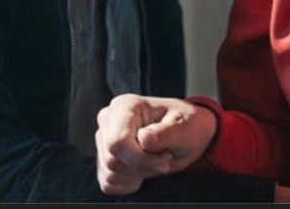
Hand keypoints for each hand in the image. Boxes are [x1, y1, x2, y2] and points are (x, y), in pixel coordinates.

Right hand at [95, 94, 217, 194]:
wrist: (185, 136)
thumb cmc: (186, 126)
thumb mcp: (185, 128)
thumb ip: (165, 133)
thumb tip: (144, 139)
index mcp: (125, 106)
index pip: (118, 142)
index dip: (141, 158)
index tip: (165, 157)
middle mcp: (108, 120)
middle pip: (112, 160)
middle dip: (142, 167)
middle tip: (163, 158)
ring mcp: (103, 140)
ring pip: (110, 174)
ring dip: (138, 174)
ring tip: (155, 160)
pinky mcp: (103, 159)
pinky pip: (108, 183)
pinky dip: (129, 183)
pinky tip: (143, 169)